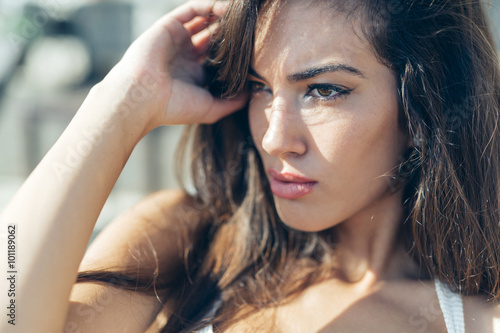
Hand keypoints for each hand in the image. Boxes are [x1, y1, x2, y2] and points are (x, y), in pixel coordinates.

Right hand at [100, 0, 246, 129]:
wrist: (142, 97)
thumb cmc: (173, 107)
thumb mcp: (210, 109)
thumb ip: (231, 103)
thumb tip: (250, 96)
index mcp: (193, 72)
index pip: (217, 55)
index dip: (234, 50)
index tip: (253, 47)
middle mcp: (185, 54)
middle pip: (212, 35)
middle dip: (229, 31)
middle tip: (250, 28)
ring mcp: (176, 39)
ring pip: (203, 20)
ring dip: (221, 16)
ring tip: (241, 15)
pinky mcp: (168, 26)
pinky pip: (191, 10)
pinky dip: (209, 6)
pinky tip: (226, 8)